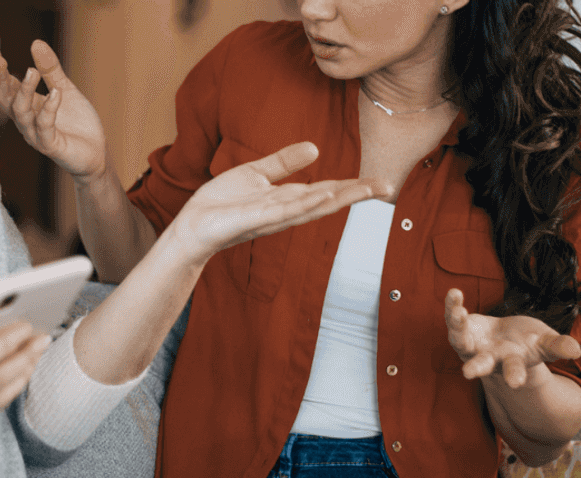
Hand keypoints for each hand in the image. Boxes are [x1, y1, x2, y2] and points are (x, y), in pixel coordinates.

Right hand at [0, 40, 108, 180]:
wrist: (96, 153)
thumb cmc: (77, 124)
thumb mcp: (64, 89)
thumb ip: (50, 69)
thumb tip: (36, 42)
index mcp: (27, 106)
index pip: (6, 87)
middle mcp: (26, 121)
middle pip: (5, 100)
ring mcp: (36, 135)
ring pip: (21, 113)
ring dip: (25, 91)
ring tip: (32, 71)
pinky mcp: (50, 146)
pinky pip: (45, 127)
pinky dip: (49, 109)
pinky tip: (56, 93)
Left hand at [169, 142, 389, 260]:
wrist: (193, 224)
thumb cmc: (222, 204)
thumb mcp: (256, 174)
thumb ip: (284, 163)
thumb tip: (315, 148)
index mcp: (287, 200)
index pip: (326, 191)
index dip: (353, 186)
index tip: (382, 182)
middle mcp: (285, 211)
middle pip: (327, 201)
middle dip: (356, 194)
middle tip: (387, 187)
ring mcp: (272, 217)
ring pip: (311, 207)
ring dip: (338, 197)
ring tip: (365, 189)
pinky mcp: (254, 220)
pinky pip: (283, 211)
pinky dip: (304, 204)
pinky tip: (323, 195)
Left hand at [444, 289, 580, 387]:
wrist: (505, 339)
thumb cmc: (528, 343)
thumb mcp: (545, 343)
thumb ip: (558, 346)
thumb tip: (576, 351)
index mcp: (510, 362)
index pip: (514, 369)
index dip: (515, 375)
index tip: (515, 383)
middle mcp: (487, 357)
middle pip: (482, 363)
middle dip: (476, 367)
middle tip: (468, 373)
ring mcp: (471, 345)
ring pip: (460, 339)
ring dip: (458, 326)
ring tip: (459, 313)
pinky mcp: (461, 329)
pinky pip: (453, 318)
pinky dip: (453, 306)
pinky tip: (454, 292)